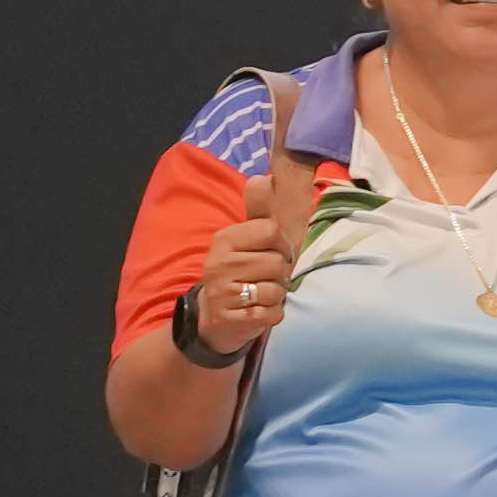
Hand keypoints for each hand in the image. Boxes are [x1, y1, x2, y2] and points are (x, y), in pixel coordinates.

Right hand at [189, 139, 327, 356]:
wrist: (216, 316)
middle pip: (278, 262)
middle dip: (279, 273)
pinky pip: (273, 313)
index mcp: (224, 239)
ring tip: (257, 294)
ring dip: (275, 295)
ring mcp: (223, 292)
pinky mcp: (233, 318)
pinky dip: (271, 314)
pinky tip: (255, 311)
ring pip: (277, 290)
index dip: (280, 245)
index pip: (272, 231)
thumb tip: (262, 178)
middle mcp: (219, 263)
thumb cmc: (240, 272)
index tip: (268, 253)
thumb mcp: (247, 239)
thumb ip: (258, 211)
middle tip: (262, 278)